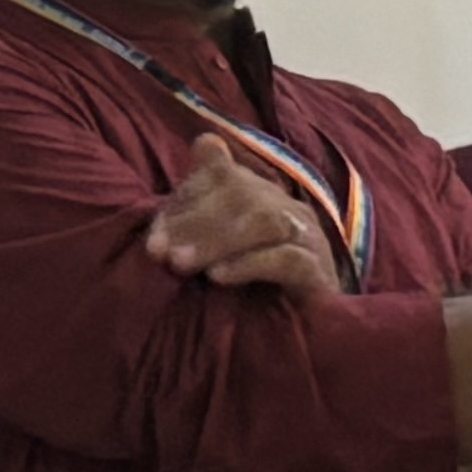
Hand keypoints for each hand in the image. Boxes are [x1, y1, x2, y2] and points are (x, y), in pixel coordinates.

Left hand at [144, 132, 339, 298]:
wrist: (310, 330)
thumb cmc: (255, 287)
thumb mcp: (220, 245)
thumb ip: (202, 205)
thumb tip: (205, 141)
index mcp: (261, 196)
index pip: (222, 176)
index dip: (185, 198)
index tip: (152, 237)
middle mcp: (286, 209)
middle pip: (243, 194)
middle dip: (194, 221)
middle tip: (158, 252)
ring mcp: (308, 239)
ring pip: (265, 221)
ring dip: (217, 240)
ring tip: (180, 264)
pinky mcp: (319, 274)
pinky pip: (288, 259)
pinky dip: (250, 264)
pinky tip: (218, 277)